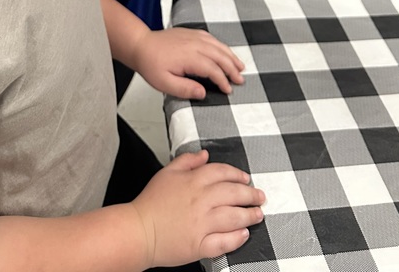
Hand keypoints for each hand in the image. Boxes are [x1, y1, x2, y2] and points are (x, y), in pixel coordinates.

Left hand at [131, 27, 243, 98]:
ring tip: (240, 66)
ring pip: (218, 46)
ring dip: (230, 56)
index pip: (213, 69)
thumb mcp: (164, 83)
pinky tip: (225, 51)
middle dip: (232, 68)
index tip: (229, 90)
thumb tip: (204, 93)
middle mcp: (195, 44)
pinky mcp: (191, 32)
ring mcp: (194, 36)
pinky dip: (221, 45)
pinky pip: (211, 38)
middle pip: (220, 56)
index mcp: (189, 57)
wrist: (141, 45)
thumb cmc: (151, 64)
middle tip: (240, 80)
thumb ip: (185, 89)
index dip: (223, 80)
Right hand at [131, 150, 264, 265]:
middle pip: (233, 193)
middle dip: (251, 195)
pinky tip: (244, 234)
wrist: (138, 230)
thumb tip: (205, 154)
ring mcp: (201, 223)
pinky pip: (223, 241)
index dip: (237, 174)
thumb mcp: (167, 172)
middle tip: (260, 197)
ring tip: (257, 215)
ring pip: (233, 217)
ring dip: (249, 215)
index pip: (222, 172)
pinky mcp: (199, 245)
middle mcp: (201, 201)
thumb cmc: (150, 203)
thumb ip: (187, 161)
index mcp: (193, 181)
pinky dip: (236, 238)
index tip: (246, 179)